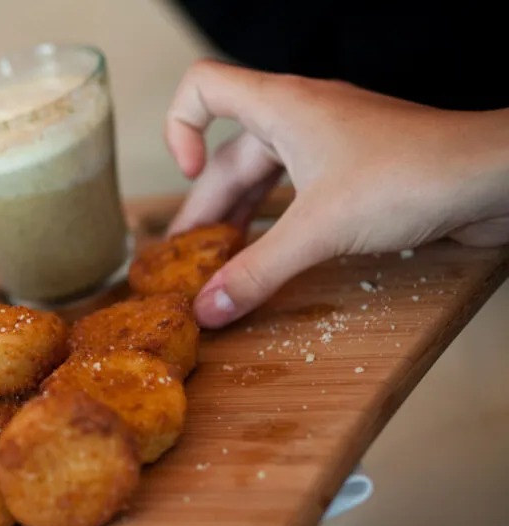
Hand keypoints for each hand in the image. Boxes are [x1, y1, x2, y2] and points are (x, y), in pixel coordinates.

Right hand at [164, 60, 508, 326]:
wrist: (494, 178)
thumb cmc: (412, 176)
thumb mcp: (319, 230)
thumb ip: (257, 271)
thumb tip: (208, 307)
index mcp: (281, 108)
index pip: (203, 88)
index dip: (179, 128)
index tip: (187, 176)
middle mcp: (299, 118)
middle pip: (228, 156)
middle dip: (205, 207)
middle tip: (186, 259)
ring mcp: (328, 144)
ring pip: (263, 178)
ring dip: (237, 219)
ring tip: (218, 263)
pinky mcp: (352, 173)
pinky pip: (294, 195)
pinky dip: (272, 224)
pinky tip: (269, 257)